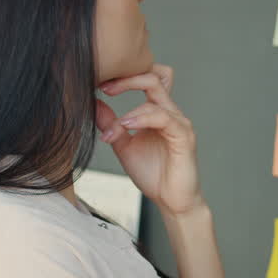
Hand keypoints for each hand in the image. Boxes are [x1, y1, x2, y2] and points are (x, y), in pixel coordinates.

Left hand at [94, 64, 205, 216]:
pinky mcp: (184, 136)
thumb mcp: (123, 146)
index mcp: (157, 111)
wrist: (171, 201)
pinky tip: (127, 125)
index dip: (125, 76)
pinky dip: (143, 118)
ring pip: (157, 94)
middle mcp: (170, 112)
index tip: (99, 82)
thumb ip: (111, 125)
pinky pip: (164, 118)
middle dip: (127, 79)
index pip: (147, 78)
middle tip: (104, 87)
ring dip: (130, 107)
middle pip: (153, 77)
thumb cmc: (153, 174)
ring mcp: (179, 122)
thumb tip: (93, 104)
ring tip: (114, 124)